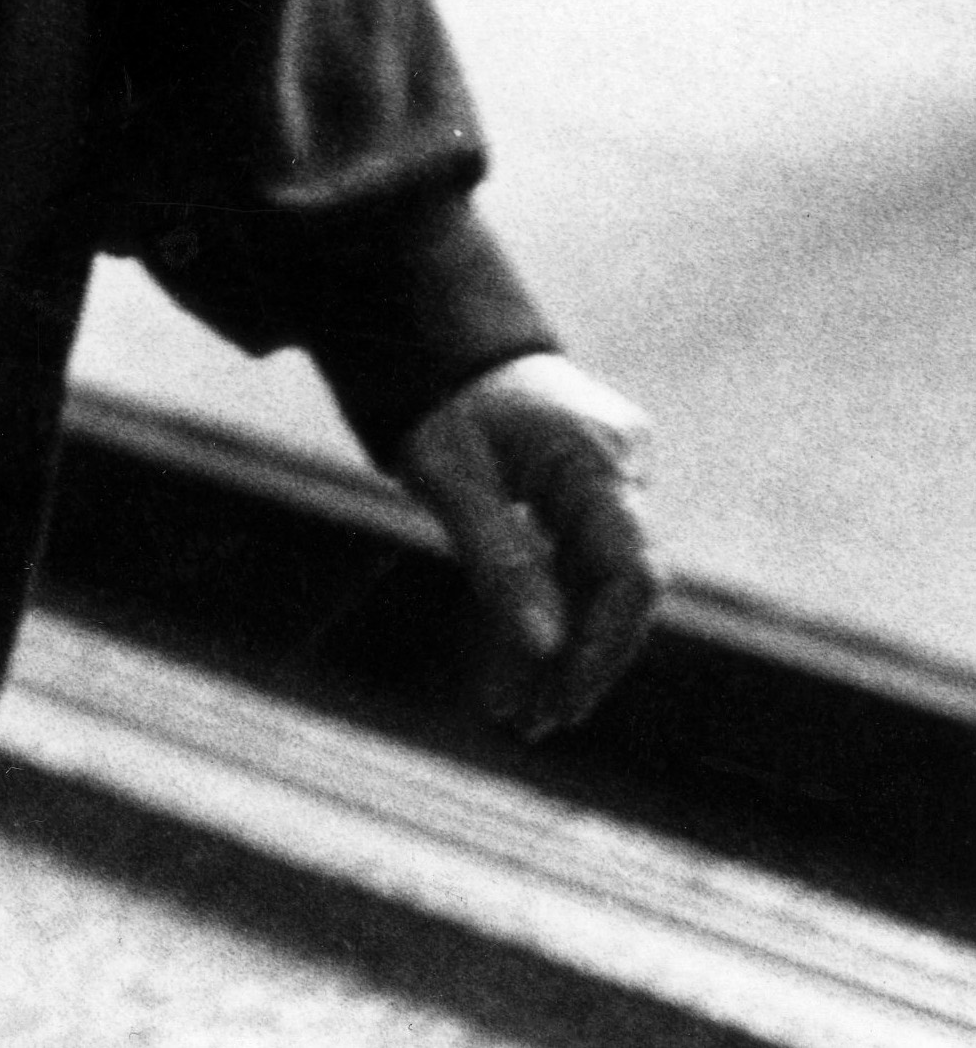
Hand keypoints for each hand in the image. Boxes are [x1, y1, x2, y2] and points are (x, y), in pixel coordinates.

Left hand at [394, 351, 661, 738]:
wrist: (437, 340)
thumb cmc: (440, 401)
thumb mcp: (449, 477)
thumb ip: (499, 558)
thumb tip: (545, 648)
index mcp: (598, 457)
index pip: (629, 571)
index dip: (604, 644)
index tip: (567, 700)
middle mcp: (623, 469)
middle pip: (620, 587)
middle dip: (580, 660)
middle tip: (536, 724)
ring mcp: (612, 480)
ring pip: (599, 583)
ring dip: (561, 647)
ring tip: (518, 713)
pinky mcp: (590, 495)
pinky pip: (579, 565)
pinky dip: (550, 612)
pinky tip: (518, 669)